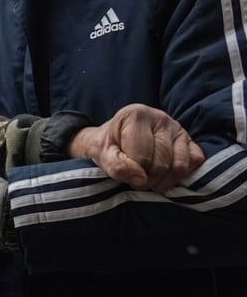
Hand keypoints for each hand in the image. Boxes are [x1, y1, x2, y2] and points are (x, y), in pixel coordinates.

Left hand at [70, 104, 203, 191]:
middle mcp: (161, 118)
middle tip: (135, 179)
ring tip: (148, 179)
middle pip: (161, 164)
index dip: (132, 171)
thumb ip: (116, 166)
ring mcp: (179, 129)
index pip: (141, 156)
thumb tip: (141, 180)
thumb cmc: (108, 145)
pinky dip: (180, 176)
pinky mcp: (191, 142)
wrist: (115, 139)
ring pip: (179, 167)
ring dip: (163, 182)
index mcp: (137, 114)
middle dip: (147, 180)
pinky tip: (164, 175)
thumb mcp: (101, 154)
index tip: (123, 170)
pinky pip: (195, 163)